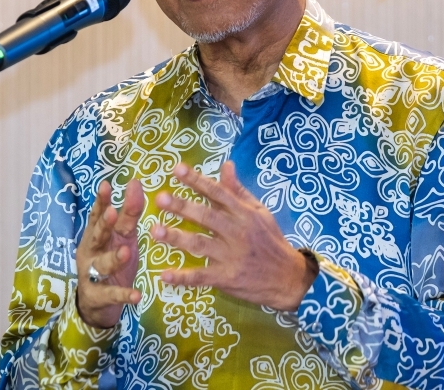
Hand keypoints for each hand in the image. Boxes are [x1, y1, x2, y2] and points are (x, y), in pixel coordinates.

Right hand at [75, 179, 144, 328]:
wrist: (97, 303)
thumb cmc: (110, 260)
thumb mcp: (122, 237)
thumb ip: (128, 214)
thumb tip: (135, 183)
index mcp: (96, 235)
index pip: (97, 215)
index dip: (101, 201)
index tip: (106, 185)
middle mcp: (91, 252)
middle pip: (96, 236)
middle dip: (103, 226)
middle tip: (112, 213)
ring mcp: (92, 274)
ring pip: (102, 265)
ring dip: (114, 258)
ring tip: (126, 252)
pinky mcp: (99, 296)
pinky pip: (112, 294)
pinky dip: (124, 295)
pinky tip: (137, 295)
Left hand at [151, 162, 317, 311]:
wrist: (288, 278)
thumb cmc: (271, 241)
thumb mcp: (260, 212)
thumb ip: (238, 190)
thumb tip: (226, 165)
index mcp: (244, 213)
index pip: (218, 192)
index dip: (197, 180)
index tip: (176, 169)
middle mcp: (237, 232)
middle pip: (206, 217)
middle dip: (182, 207)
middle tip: (160, 199)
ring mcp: (231, 256)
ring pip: (200, 245)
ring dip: (177, 238)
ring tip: (155, 231)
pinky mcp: (227, 278)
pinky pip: (201, 276)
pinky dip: (182, 277)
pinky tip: (164, 275)